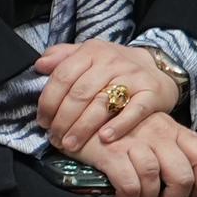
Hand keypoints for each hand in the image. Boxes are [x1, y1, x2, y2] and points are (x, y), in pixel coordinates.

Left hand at [37, 39, 166, 155]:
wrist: (157, 67)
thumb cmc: (114, 66)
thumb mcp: (88, 54)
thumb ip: (62, 56)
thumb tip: (39, 65)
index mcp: (91, 51)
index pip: (63, 76)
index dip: (48, 102)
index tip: (42, 121)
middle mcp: (112, 62)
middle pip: (80, 94)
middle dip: (63, 120)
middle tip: (54, 138)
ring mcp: (133, 77)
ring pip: (102, 104)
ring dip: (83, 128)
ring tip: (70, 145)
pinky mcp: (152, 93)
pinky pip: (134, 111)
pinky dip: (118, 126)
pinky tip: (104, 139)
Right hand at [90, 116, 196, 196]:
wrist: (77, 115)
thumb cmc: (119, 127)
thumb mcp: (157, 127)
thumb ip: (188, 140)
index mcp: (172, 129)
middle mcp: (157, 134)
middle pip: (182, 176)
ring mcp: (133, 142)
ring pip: (154, 181)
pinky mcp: (110, 153)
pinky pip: (130, 185)